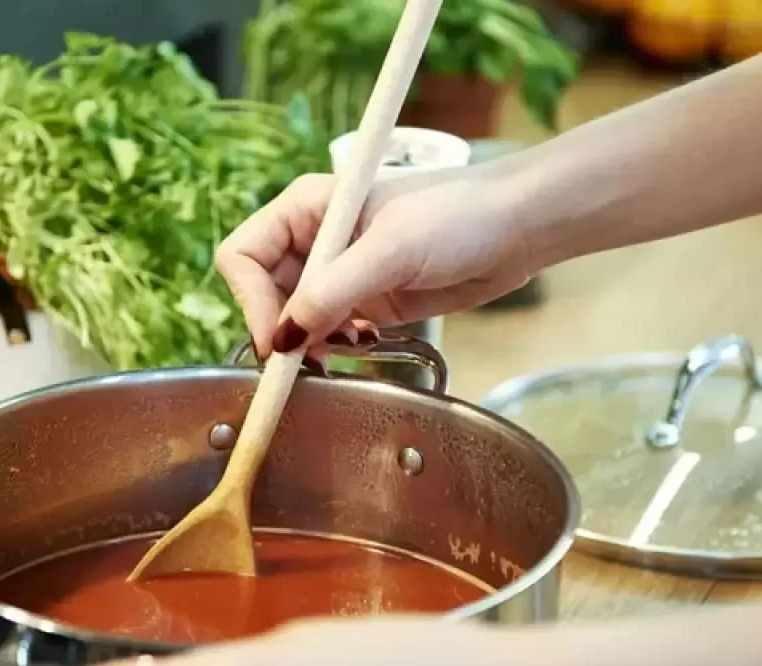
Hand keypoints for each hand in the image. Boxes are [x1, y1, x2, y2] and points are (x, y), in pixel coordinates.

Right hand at [216, 167, 540, 355]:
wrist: (517, 228)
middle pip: (262, 293)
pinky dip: (334, 347)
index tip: (276, 340)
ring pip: (294, 318)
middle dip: (279, 329)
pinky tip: (363, 344)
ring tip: (338, 351)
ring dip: (307, 342)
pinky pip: (328, 332)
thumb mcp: (390, 250)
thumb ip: (332, 293)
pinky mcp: (367, 301)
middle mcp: (315, 240)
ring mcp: (341, 273)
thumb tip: (282, 338)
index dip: (251, 301)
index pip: (244, 256)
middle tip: (306, 359)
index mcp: (306, 209)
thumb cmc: (457, 216)